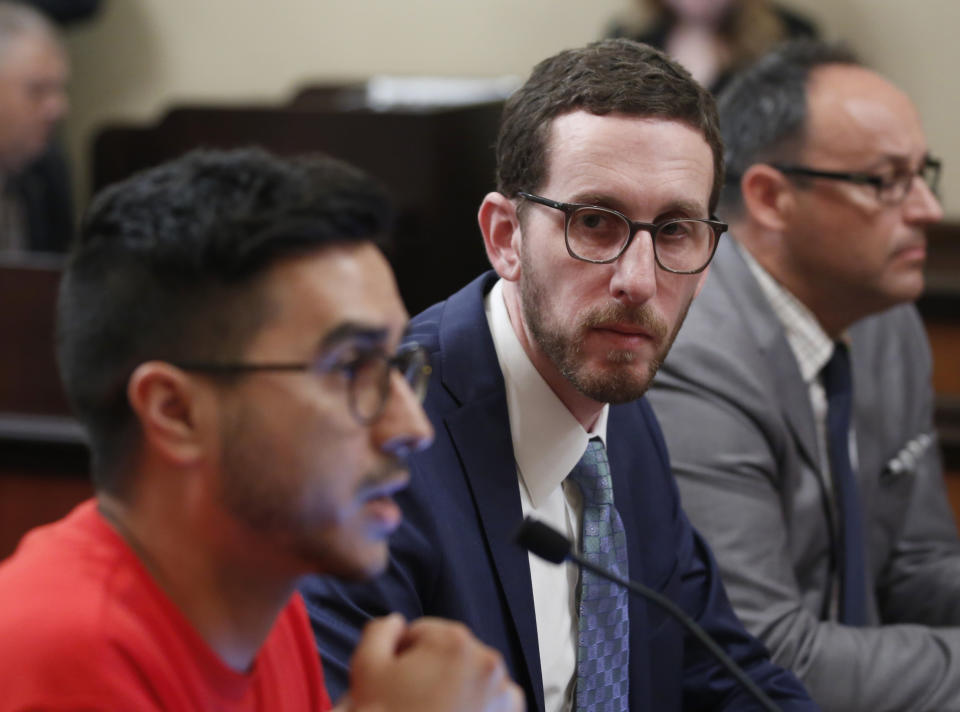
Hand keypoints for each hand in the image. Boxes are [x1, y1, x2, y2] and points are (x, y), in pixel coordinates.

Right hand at [345, 613, 523, 711]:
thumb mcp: (367, 668)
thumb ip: (380, 632)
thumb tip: (397, 623)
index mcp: (454, 641)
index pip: (422, 633)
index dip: (401, 656)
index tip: (394, 682)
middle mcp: (487, 660)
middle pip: (449, 653)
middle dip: (430, 670)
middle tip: (411, 700)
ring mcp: (504, 691)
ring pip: (470, 674)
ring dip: (453, 686)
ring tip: (431, 711)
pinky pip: (490, 699)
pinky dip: (475, 706)